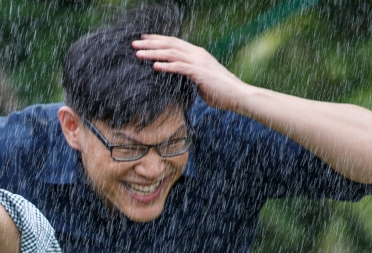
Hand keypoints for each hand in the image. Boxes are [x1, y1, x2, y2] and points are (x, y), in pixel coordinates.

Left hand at [133, 35, 251, 112]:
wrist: (237, 95)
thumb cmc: (219, 91)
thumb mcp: (201, 79)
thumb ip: (190, 74)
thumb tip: (178, 77)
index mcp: (197, 53)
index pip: (174, 42)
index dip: (158, 39)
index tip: (144, 39)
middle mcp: (197, 54)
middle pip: (170, 44)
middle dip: (151, 43)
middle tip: (134, 44)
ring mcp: (199, 62)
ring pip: (172, 54)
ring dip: (153, 53)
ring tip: (138, 54)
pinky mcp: (200, 73)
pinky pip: (180, 67)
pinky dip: (166, 66)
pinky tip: (154, 66)